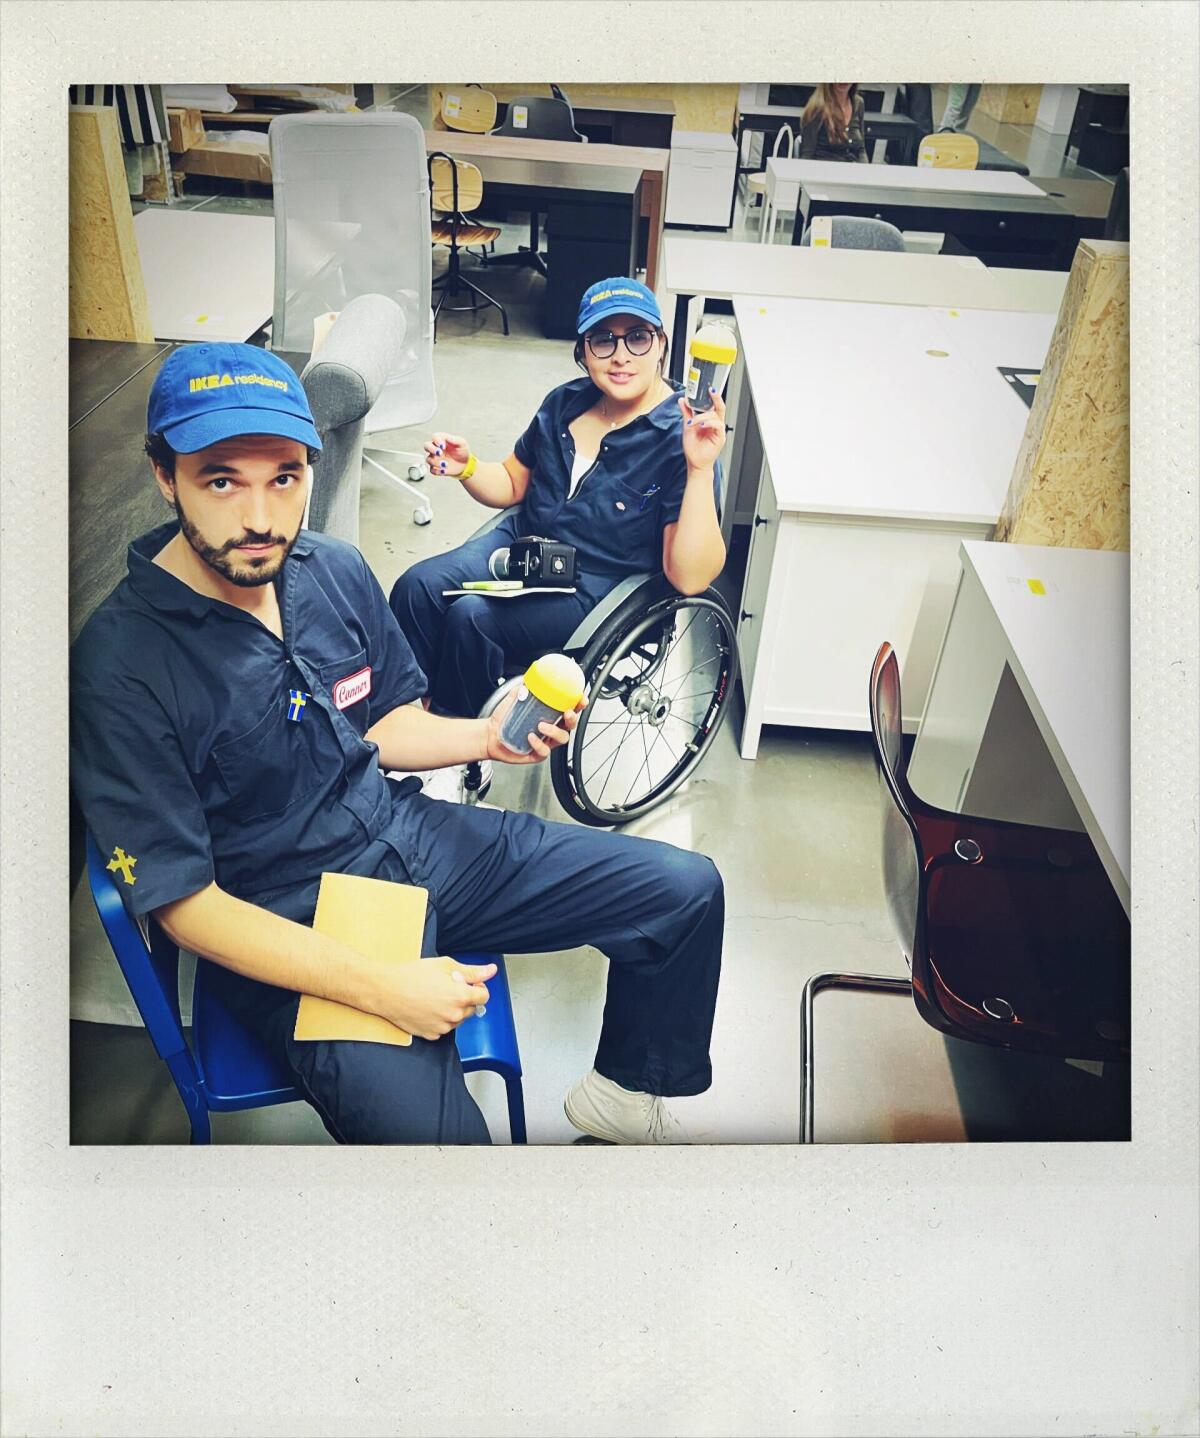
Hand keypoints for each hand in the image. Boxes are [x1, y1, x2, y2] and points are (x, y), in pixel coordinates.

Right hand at [373, 956, 495, 1039]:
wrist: (386, 990)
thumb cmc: (412, 976)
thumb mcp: (445, 965)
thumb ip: (472, 971)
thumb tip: (491, 971)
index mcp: (460, 997)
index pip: (484, 996)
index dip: (477, 986)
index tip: (467, 982)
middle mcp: (454, 1016)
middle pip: (471, 1008)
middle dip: (464, 997)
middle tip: (446, 986)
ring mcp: (442, 1028)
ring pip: (457, 1019)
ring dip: (452, 1009)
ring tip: (434, 996)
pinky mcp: (431, 1035)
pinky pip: (443, 1028)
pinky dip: (440, 1019)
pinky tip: (427, 1007)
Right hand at [424, 432, 470, 476]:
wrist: (465, 464)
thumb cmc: (462, 451)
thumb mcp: (462, 443)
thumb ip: (455, 439)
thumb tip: (447, 437)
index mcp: (442, 440)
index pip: (434, 436)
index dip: (437, 440)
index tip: (443, 446)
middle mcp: (436, 448)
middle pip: (426, 446)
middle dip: (431, 449)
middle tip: (440, 453)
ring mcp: (435, 458)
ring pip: (428, 459)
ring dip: (436, 462)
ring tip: (446, 464)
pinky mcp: (436, 468)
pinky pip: (432, 470)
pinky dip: (436, 471)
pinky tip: (444, 471)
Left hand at [484, 690, 584, 765]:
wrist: (489, 735)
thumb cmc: (504, 719)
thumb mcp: (513, 700)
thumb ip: (521, 689)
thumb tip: (527, 679)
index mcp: (548, 715)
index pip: (569, 708)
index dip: (578, 705)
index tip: (581, 699)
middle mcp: (550, 728)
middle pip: (571, 725)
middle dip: (572, 719)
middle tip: (567, 713)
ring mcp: (545, 741)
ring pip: (561, 739)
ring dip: (555, 731)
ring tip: (541, 726)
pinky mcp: (537, 754)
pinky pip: (545, 751)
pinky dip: (539, 744)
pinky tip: (530, 738)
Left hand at [679, 390, 726, 471]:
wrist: (694, 462)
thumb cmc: (693, 447)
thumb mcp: (687, 426)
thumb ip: (686, 413)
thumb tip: (683, 400)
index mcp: (709, 420)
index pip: (713, 404)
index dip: (712, 396)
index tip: (707, 387)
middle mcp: (715, 424)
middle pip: (720, 407)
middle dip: (716, 397)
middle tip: (711, 390)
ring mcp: (718, 430)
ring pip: (715, 416)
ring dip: (702, 417)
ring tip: (692, 422)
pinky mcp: (720, 438)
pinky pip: (717, 426)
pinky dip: (709, 423)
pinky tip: (701, 425)